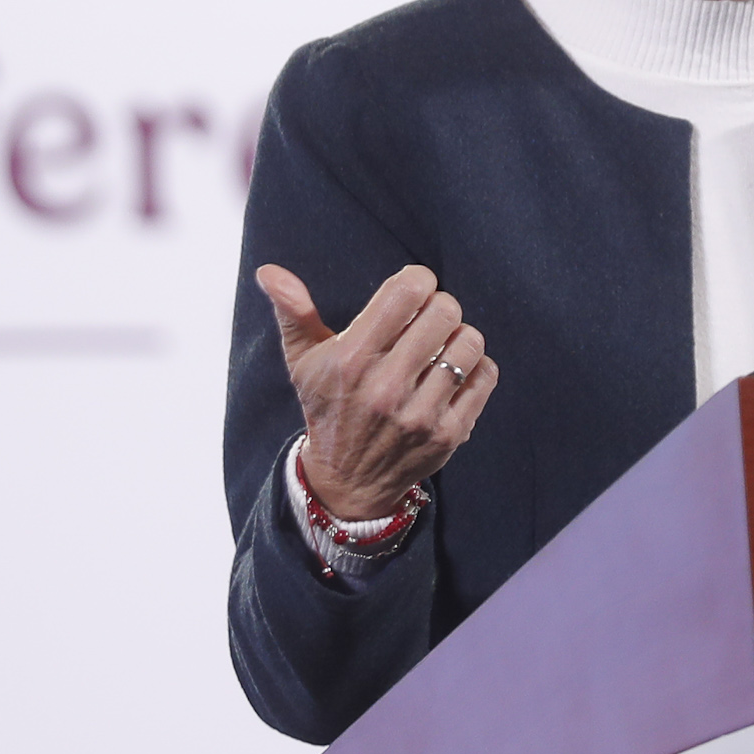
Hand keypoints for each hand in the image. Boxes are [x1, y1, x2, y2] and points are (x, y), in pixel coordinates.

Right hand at [257, 262, 499, 519]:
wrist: (347, 482)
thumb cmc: (328, 408)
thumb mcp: (303, 362)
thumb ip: (294, 311)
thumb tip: (269, 271)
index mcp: (352, 360)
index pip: (408, 292)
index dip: (418, 280)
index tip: (412, 291)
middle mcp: (386, 388)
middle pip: (445, 311)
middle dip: (440, 306)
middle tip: (428, 319)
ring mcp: (420, 414)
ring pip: (469, 342)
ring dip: (459, 337)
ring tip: (442, 346)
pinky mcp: (449, 434)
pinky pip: (484, 376)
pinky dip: (476, 367)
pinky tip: (454, 373)